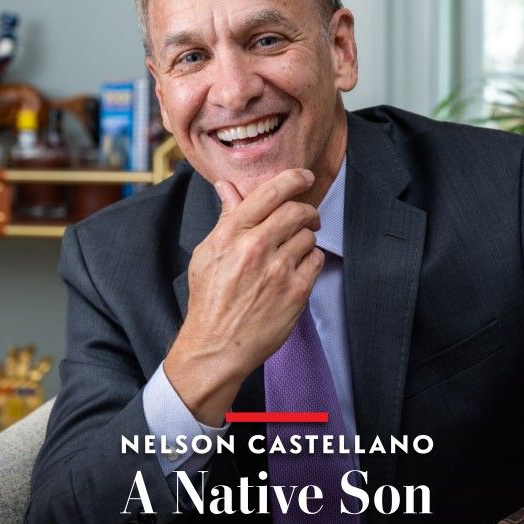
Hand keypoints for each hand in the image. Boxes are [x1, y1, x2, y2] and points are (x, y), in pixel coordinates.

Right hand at [164, 168, 323, 424]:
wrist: (216, 346)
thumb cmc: (209, 300)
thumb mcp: (207, 254)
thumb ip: (225, 218)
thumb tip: (227, 187)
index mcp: (231, 233)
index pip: (270, 192)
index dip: (294, 178)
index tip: (304, 177)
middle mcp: (256, 247)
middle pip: (297, 210)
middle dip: (306, 210)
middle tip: (307, 216)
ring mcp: (278, 269)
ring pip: (308, 235)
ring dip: (305, 239)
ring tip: (293, 252)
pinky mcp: (296, 291)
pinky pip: (316, 260)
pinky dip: (311, 260)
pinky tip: (297, 270)